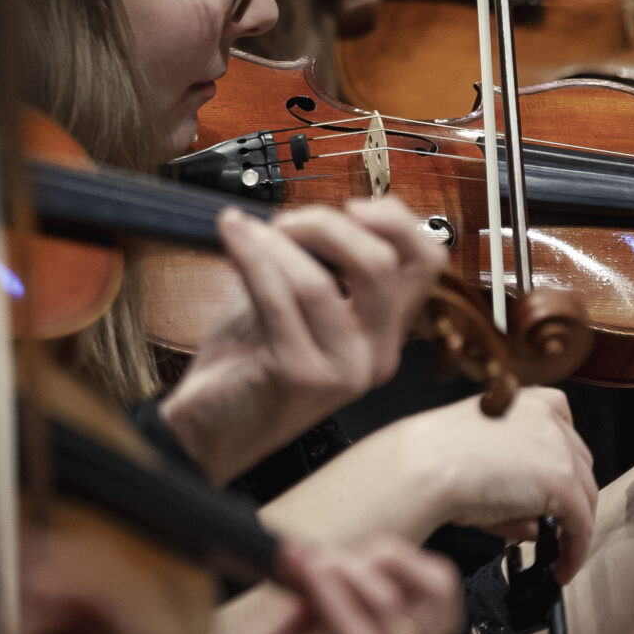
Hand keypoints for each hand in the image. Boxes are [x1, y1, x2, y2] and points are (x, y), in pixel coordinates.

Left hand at [161, 199, 445, 481]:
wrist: (207, 428)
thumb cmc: (251, 363)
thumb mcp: (297, 303)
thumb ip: (322, 263)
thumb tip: (316, 212)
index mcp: (386, 333)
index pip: (426, 264)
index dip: (397, 221)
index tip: (353, 206)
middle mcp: (377, 355)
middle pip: (381, 264)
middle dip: (327, 225)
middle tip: (285, 222)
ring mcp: (344, 371)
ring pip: (321, 281)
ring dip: (276, 243)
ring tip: (245, 231)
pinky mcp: (302, 376)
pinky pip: (279, 298)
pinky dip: (252, 256)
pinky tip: (233, 237)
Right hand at [388, 390, 597, 581]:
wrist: (425, 463)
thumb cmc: (435, 457)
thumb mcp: (482, 459)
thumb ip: (515, 481)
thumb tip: (535, 523)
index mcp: (528, 401)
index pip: (563, 432)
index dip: (562, 465)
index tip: (555, 489)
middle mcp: (549, 418)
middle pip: (580, 464)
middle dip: (570, 497)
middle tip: (553, 527)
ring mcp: (559, 449)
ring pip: (585, 494)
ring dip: (574, 526)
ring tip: (558, 554)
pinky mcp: (562, 483)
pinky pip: (581, 524)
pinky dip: (575, 551)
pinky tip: (562, 569)